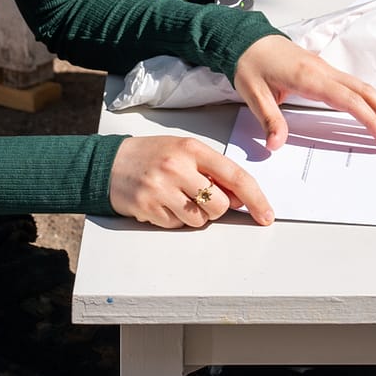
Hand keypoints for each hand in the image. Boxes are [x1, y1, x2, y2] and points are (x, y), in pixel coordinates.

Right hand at [110, 135, 272, 227]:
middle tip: (198, 197)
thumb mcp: (184, 152)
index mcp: (192, 149)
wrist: (109, 163)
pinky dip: (174, 220)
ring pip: (199, 220)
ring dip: (194, 215)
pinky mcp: (148, 207)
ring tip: (175, 197)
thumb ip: (213, 171)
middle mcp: (178, 167)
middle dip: (216, 208)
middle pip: (220, 205)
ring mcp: (161, 188)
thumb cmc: (152, 156)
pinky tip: (161, 203)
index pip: (235, 176)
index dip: (255, 198)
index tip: (266, 214)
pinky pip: (176, 226)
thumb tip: (240, 199)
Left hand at [232, 33, 375, 151]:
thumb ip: (268, 119)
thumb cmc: (250, 63)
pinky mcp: (323, 72)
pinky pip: (353, 86)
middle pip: (364, 91)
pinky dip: (370, 99)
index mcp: (309, 76)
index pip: (347, 99)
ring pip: (362, 87)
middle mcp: (323, 71)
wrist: (246, 38)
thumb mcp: (253, 93)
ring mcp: (325, 69)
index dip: (368, 118)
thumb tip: (276, 145)